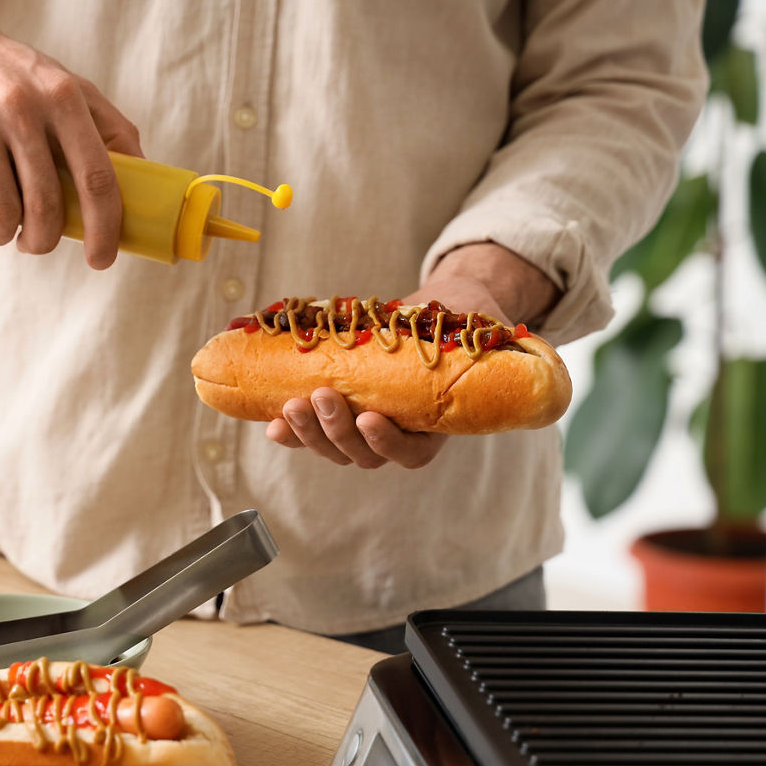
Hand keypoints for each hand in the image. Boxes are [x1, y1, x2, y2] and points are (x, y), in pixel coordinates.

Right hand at [0, 0, 142, 268]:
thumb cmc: (12, 74)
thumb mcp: (64, 84)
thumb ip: (108, 127)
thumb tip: (145, 180)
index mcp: (63, 96)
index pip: (97, 177)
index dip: (105, 228)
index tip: (101, 258)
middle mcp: (21, 107)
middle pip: (46, 207)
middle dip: (43, 241)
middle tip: (36, 242)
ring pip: (1, 216)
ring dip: (1, 237)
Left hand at [264, 243, 559, 468]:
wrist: (442, 310)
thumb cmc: (461, 322)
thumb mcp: (476, 329)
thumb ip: (482, 337)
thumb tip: (496, 328)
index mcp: (435, 425)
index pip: (412, 454)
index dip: (388, 443)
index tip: (371, 417)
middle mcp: (399, 433)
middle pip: (363, 455)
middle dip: (335, 432)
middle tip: (319, 398)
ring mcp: (366, 425)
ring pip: (334, 448)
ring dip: (308, 432)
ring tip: (290, 406)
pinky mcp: (338, 411)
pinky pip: (310, 433)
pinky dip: (288, 431)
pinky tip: (269, 422)